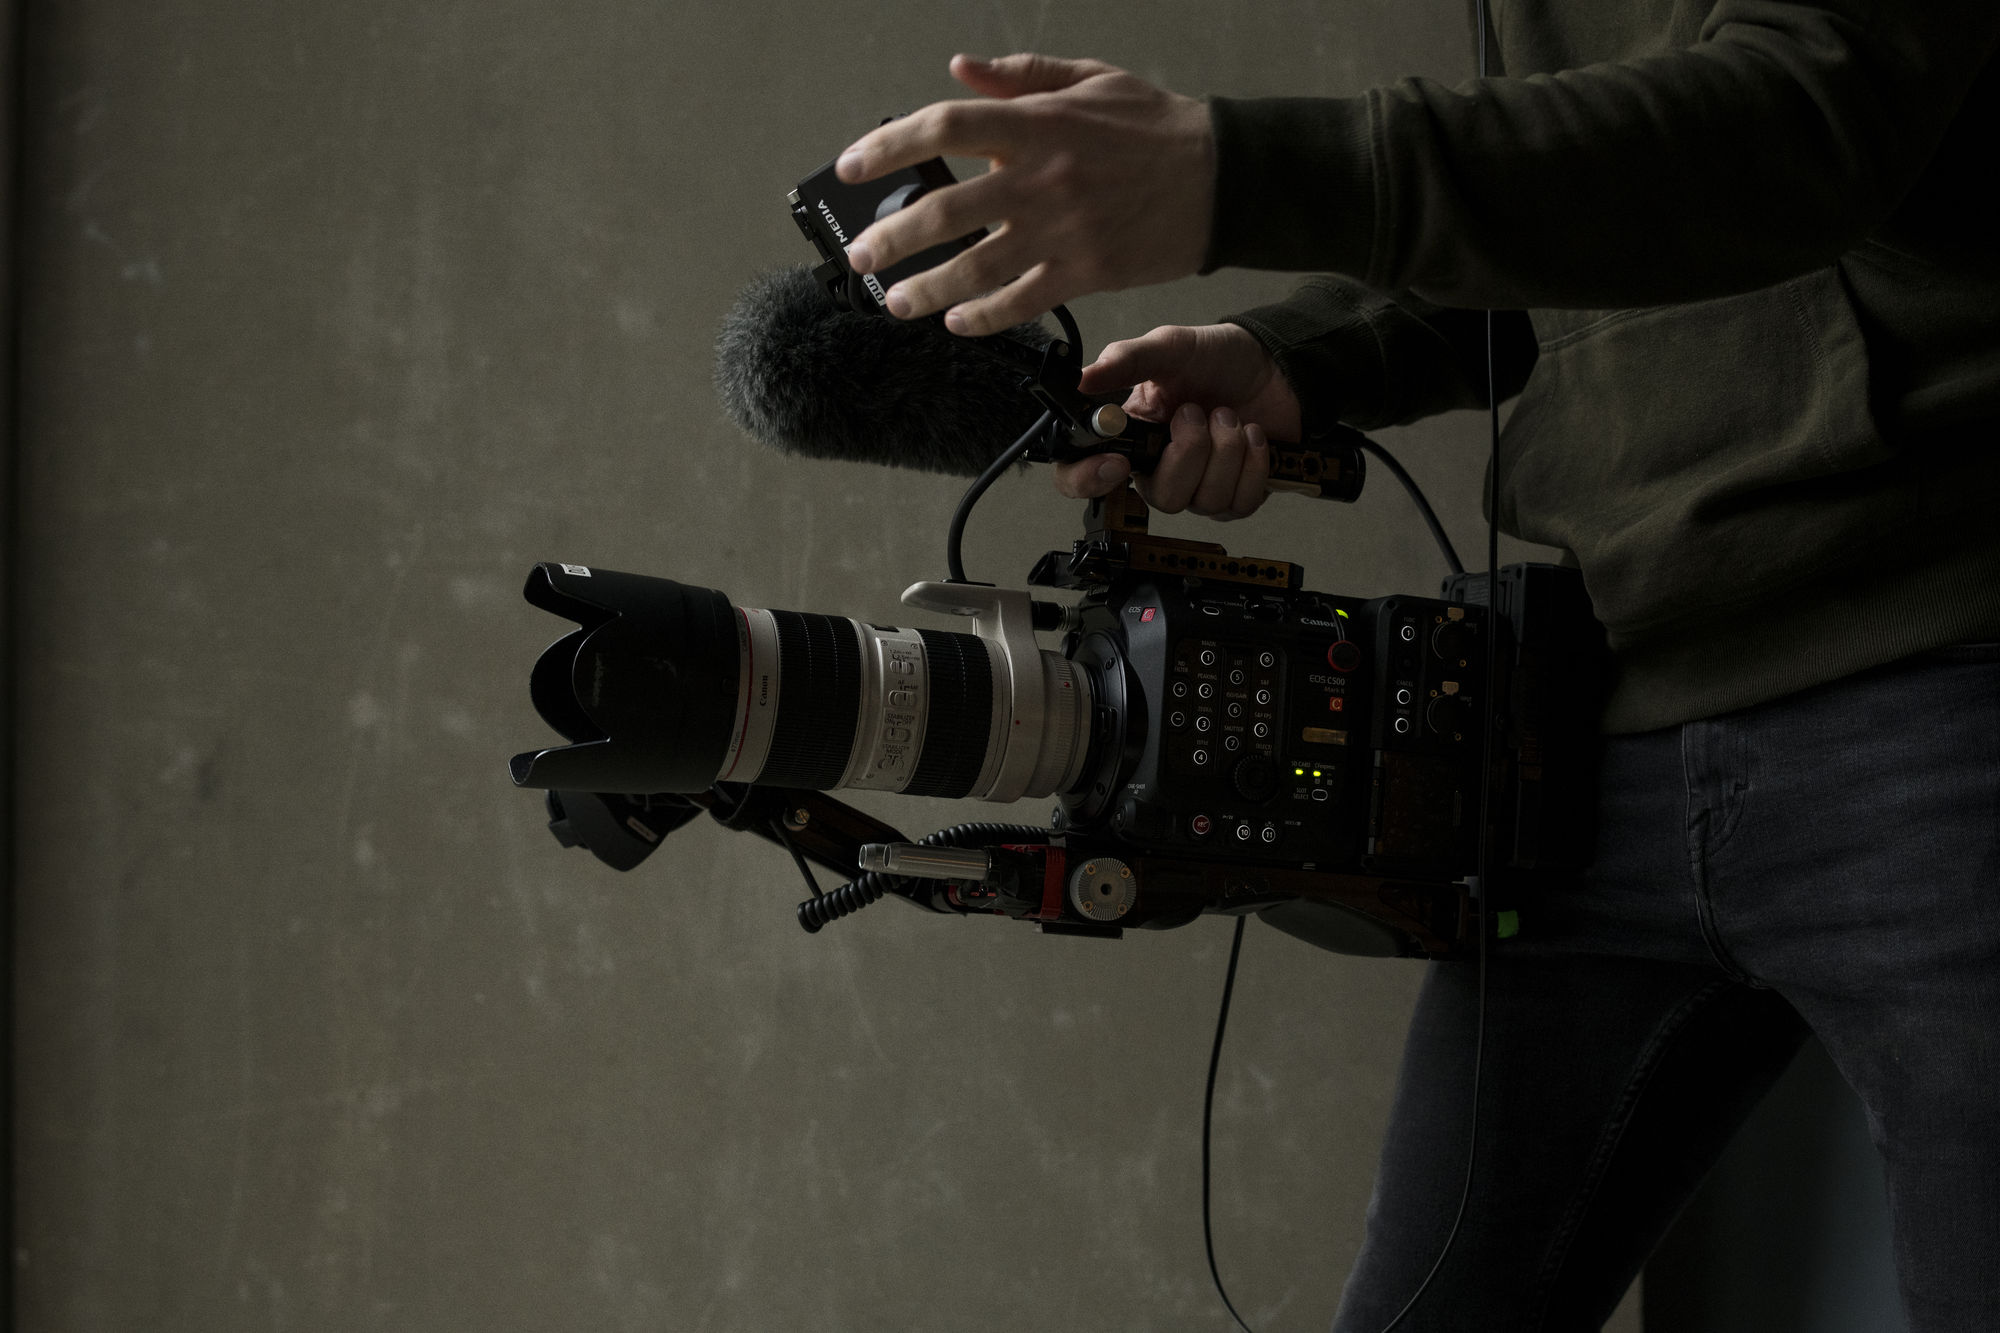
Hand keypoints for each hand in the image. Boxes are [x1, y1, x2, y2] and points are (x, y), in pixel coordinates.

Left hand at [836, 53, 1214, 336]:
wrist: (1222, 178)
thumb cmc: (1156, 128)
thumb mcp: (1090, 79)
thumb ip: (1021, 76)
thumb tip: (959, 68)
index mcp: (1038, 124)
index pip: (945, 127)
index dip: (889, 146)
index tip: (854, 164)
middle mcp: (1042, 179)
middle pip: (947, 211)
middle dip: (892, 237)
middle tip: (861, 255)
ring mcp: (1063, 231)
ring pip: (976, 269)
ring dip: (927, 289)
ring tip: (896, 300)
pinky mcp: (1085, 272)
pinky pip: (1022, 302)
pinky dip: (984, 318)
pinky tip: (957, 322)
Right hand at [1056, 323, 1303, 519]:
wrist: (1273, 365)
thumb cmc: (1217, 359)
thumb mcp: (1168, 347)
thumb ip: (1124, 360)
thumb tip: (1082, 379)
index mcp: (1130, 436)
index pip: (1082, 477)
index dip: (1089, 481)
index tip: (1117, 463)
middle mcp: (1159, 468)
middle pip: (1160, 497)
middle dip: (1189, 452)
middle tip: (1197, 412)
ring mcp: (1198, 487)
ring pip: (1204, 501)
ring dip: (1225, 450)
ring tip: (1228, 415)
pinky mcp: (1236, 496)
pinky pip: (1239, 503)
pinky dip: (1252, 464)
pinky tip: (1251, 435)